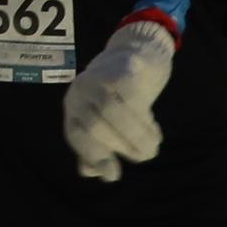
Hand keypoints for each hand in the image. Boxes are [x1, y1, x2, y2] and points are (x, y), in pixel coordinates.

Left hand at [61, 18, 178, 177]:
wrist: (137, 51)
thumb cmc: (120, 95)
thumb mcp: (106, 122)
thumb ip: (97, 149)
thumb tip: (100, 174)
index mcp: (73, 107)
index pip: (75, 135)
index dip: (93, 156)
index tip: (114, 175)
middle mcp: (79, 90)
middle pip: (94, 124)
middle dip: (121, 146)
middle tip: (144, 155)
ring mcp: (98, 76)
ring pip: (112, 111)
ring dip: (136, 134)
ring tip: (152, 144)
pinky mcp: (121, 66)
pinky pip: (132, 96)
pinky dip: (144, 117)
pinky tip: (153, 125)